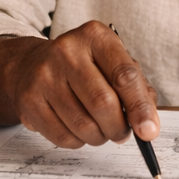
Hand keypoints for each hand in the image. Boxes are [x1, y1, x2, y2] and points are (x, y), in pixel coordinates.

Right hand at [0, 22, 159, 146]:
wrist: (30, 65)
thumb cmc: (82, 67)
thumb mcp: (112, 64)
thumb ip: (137, 89)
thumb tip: (148, 125)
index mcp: (95, 36)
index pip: (124, 75)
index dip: (140, 107)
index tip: (148, 130)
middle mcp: (67, 51)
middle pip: (103, 103)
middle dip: (119, 128)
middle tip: (122, 133)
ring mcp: (44, 75)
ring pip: (83, 125)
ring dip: (99, 137)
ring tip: (100, 130)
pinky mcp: (29, 100)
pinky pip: (63, 137)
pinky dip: (78, 142)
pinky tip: (78, 129)